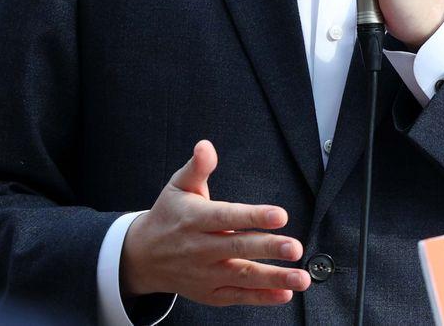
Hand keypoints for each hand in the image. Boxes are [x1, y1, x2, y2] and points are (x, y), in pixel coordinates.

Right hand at [120, 140, 310, 306]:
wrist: (143, 257)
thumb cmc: (168, 215)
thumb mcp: (178, 185)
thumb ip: (198, 166)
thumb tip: (206, 146)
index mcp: (195, 219)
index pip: (227, 217)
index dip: (253, 216)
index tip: (280, 215)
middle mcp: (200, 249)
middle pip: (238, 248)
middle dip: (269, 249)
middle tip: (295, 247)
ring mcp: (205, 274)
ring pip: (242, 277)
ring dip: (274, 279)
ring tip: (300, 277)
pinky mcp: (210, 293)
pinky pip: (238, 297)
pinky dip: (261, 298)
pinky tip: (284, 294)